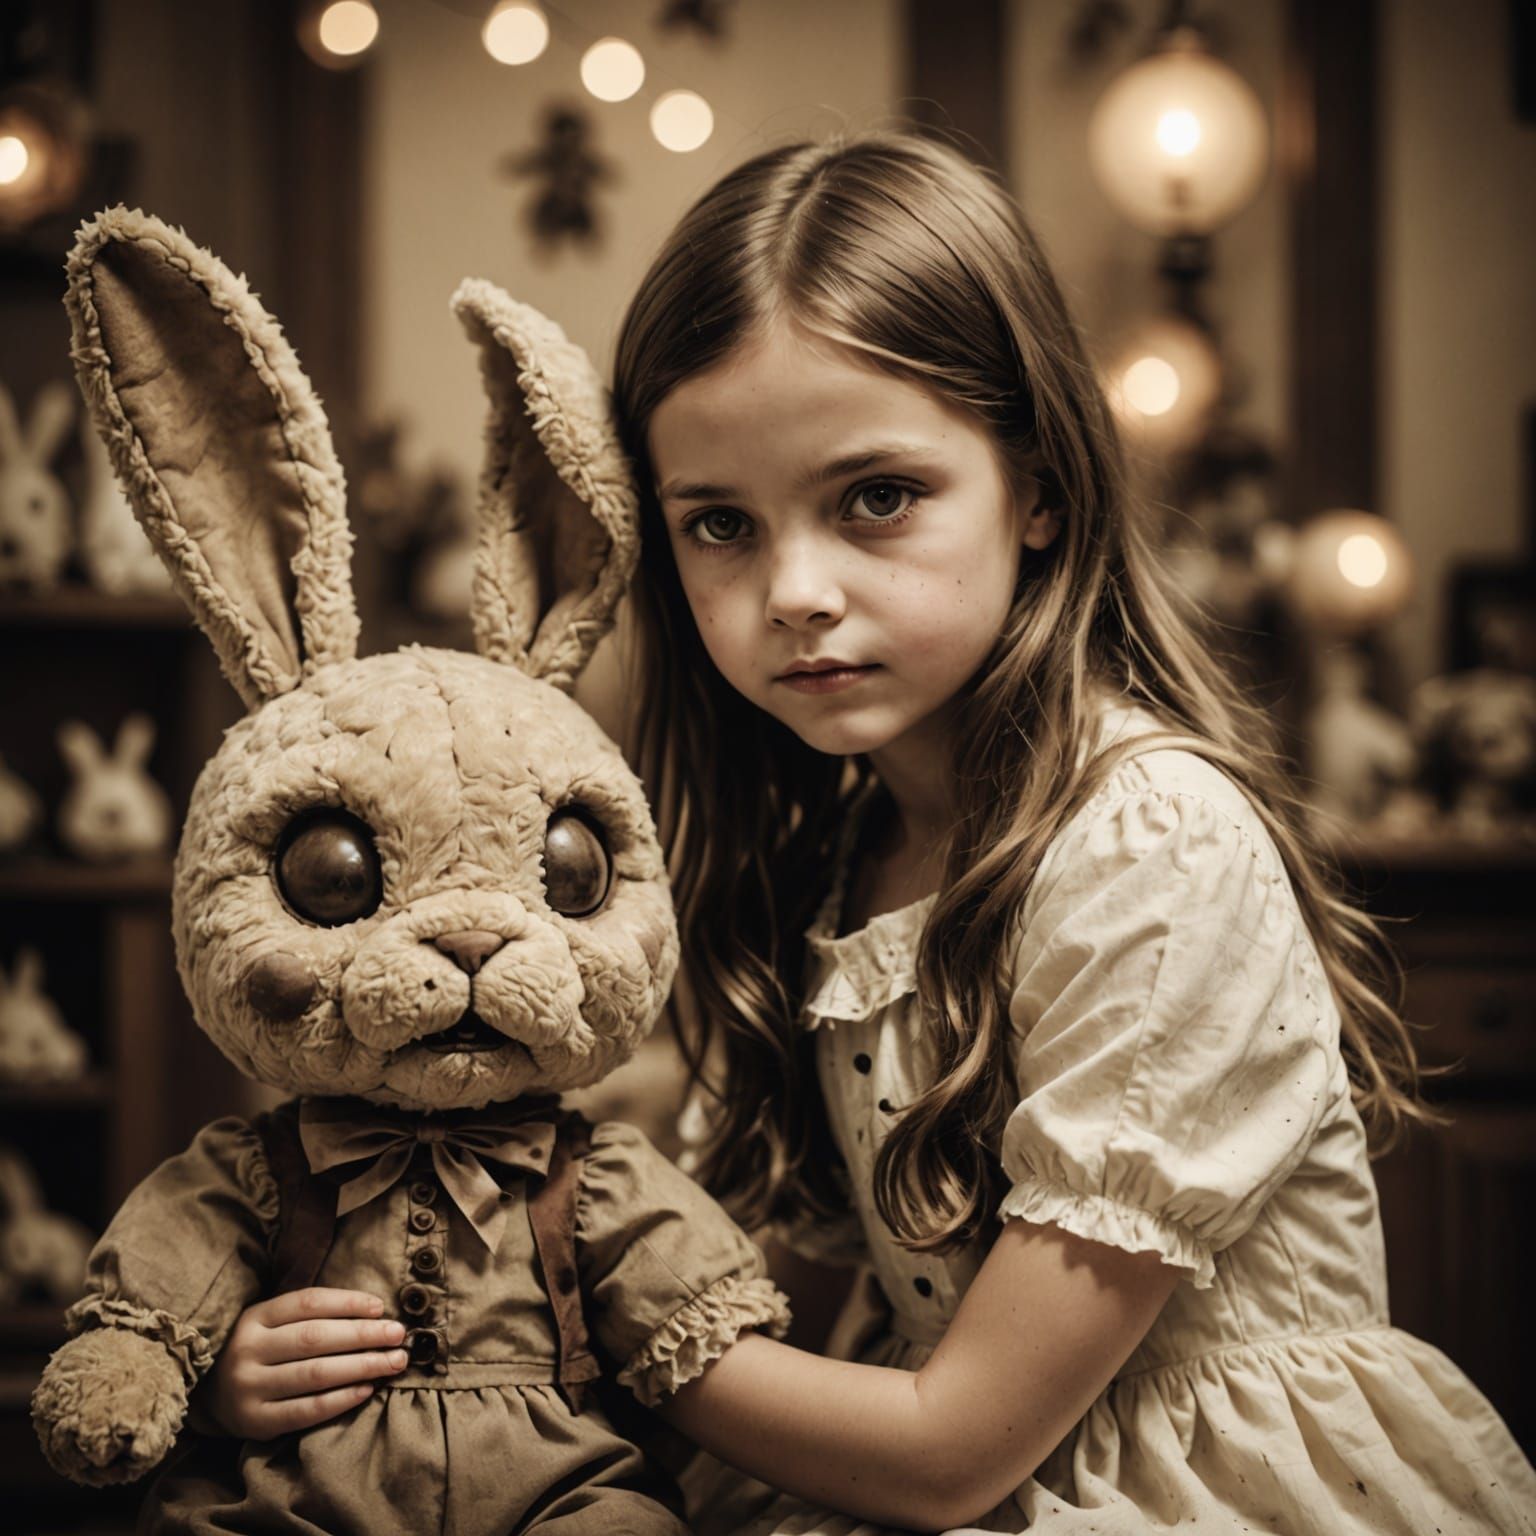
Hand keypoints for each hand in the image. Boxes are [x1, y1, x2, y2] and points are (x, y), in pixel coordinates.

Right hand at [205, 1288, 406, 1438]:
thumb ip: (311, 1315)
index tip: (382, 1307)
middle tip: (399, 1335)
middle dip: (364, 1335)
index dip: (348, 1302)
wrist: (208, 1397)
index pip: (309, 1302)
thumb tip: (375, 1312)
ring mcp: (249, 1388)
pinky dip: (342, 1399)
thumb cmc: (259, 1350)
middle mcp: (248, 1350)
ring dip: (362, 1366)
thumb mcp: (271, 1323)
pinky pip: (308, 1410)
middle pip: (316, 1338)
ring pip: (315, 1374)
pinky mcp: (256, 1422)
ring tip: (394, 1362)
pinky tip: (368, 1389)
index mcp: (254, 1317)